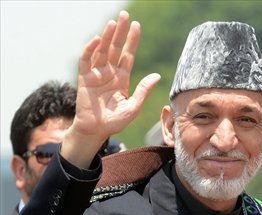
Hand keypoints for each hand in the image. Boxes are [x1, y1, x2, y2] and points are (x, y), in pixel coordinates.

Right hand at [61, 10, 160, 167]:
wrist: (95, 131)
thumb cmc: (114, 123)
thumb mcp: (133, 108)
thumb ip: (143, 91)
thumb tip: (157, 75)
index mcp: (122, 79)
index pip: (128, 55)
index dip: (131, 41)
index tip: (136, 26)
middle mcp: (109, 73)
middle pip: (115, 48)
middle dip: (120, 32)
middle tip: (125, 15)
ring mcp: (96, 74)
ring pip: (102, 51)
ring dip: (106, 37)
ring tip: (113, 23)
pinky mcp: (84, 78)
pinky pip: (86, 60)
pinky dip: (90, 49)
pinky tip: (97, 39)